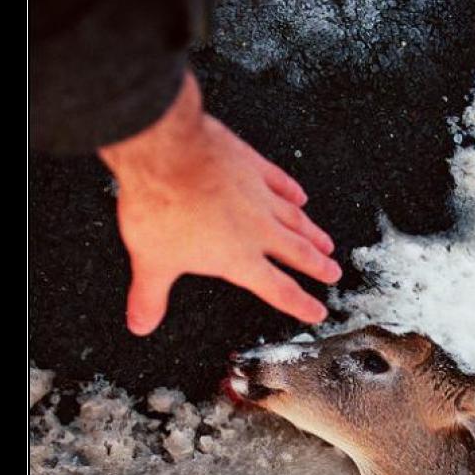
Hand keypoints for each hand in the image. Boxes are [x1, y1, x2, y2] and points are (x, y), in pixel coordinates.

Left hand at [99, 72, 340, 334]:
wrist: (164, 151)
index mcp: (238, 257)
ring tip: (326, 242)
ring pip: (294, 218)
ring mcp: (257, 192)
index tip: (316, 312)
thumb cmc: (160, 206)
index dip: (299, 303)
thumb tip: (141, 324)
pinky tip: (300, 195)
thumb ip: (149, 296)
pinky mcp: (250, 162)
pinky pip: (279, 180)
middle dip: (316, 266)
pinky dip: (291, 190)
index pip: (277, 288)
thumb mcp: (151, 261)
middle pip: (296, 252)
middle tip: (333, 273)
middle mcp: (256, 228)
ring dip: (311, 232)